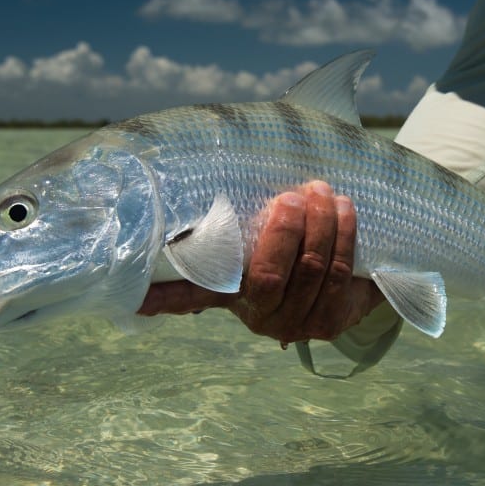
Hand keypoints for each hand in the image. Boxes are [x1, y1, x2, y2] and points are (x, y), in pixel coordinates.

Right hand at [138, 181, 384, 343]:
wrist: (353, 274)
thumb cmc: (298, 240)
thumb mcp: (264, 226)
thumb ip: (240, 207)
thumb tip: (193, 162)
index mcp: (229, 291)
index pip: (188, 295)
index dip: (160, 298)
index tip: (131, 298)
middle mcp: (256, 315)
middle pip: (267, 276)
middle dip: (283, 232)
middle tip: (290, 197)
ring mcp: (295, 323)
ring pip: (309, 270)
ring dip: (320, 226)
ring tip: (322, 191)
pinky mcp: (330, 322)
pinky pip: (339, 274)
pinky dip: (344, 237)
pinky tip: (345, 209)